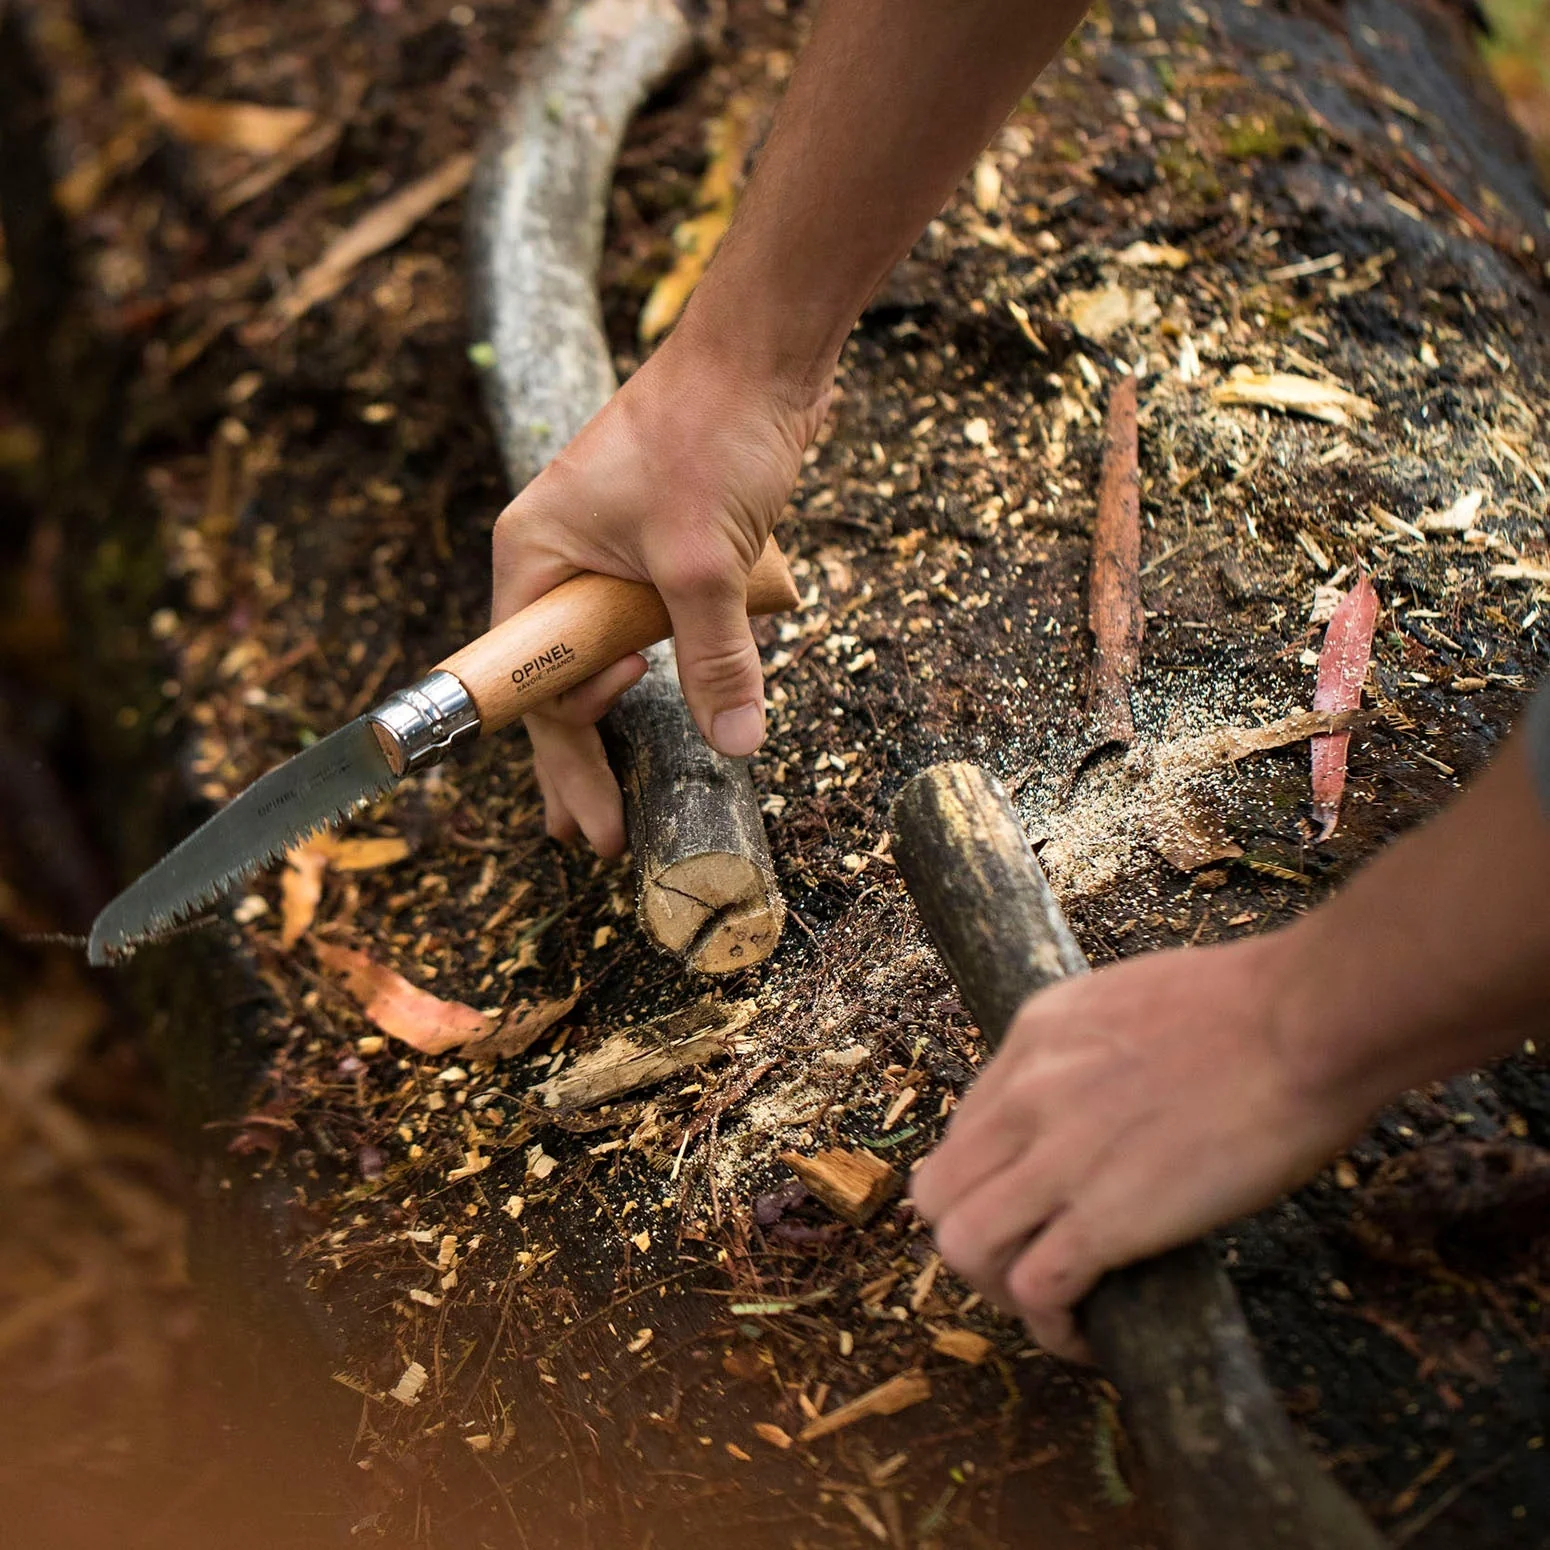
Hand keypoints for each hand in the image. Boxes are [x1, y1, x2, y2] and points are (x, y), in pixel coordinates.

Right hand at [491, 330, 829, 854]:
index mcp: (535, 556)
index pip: (533, 683)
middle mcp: (558, 557)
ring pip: (606, 653)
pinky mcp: (658, 543)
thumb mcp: (706, 561)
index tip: (587, 827)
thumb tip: (736, 743)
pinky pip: (651, 621)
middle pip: (560, 680)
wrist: (762, 349)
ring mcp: (607, 549)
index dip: (562, 760)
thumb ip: (716, 657)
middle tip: (590, 836)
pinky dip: (666, 663)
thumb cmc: (710, 432)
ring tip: (616, 786)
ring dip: (619, 714)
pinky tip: (671, 698)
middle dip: (577, 761)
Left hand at [911, 933, 1379, 1361]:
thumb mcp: (1128, 999)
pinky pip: (1037, 1289)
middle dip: (974, 1243)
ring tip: (1055, 1307)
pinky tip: (1090, 1337)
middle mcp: (1025, 1094)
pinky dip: (1053, 1326)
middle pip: (939, 1193)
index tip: (1031, 1212)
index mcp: (1033, 1036)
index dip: (988, 1184)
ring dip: (999, 1290)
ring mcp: (1058, 1156)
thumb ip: (1092, 1049)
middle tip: (1028, 1267)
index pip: (962, 1131)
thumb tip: (1100, 1095)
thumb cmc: (1251, 1007)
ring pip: (963, 1246)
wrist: (1302, 1022)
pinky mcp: (1106, 1216)